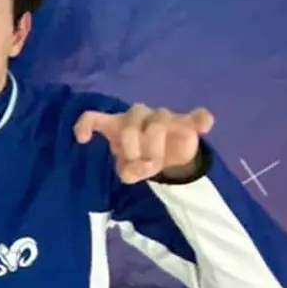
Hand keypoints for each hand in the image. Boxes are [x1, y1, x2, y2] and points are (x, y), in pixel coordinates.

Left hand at [74, 104, 213, 184]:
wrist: (170, 162)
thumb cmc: (142, 159)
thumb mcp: (130, 172)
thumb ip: (129, 172)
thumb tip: (140, 167)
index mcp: (117, 125)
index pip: (94, 116)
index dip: (86, 124)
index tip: (82, 139)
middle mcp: (138, 116)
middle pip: (130, 123)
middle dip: (133, 148)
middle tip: (140, 164)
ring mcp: (163, 116)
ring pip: (158, 121)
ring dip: (155, 147)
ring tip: (155, 164)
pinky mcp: (187, 121)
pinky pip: (196, 115)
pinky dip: (201, 119)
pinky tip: (204, 127)